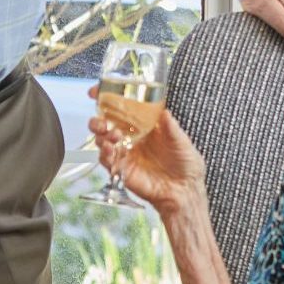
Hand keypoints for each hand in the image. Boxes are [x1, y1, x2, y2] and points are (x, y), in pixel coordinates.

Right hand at [88, 104, 205, 213]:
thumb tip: (165, 112)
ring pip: (103, 140)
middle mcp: (133, 137)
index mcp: (145, 125)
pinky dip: (105, 154)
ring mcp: (126, 153)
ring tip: (112, 136)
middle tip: (102, 121)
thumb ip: (171, 128)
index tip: (97, 91)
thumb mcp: (181, 141)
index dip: (109, 99)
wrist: (184, 191)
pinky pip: (107, 160)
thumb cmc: (186, 164)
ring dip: (102, 135)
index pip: (124, 108)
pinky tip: (111, 151)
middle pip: (107, 123)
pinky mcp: (122, 169)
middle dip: (99, 120)